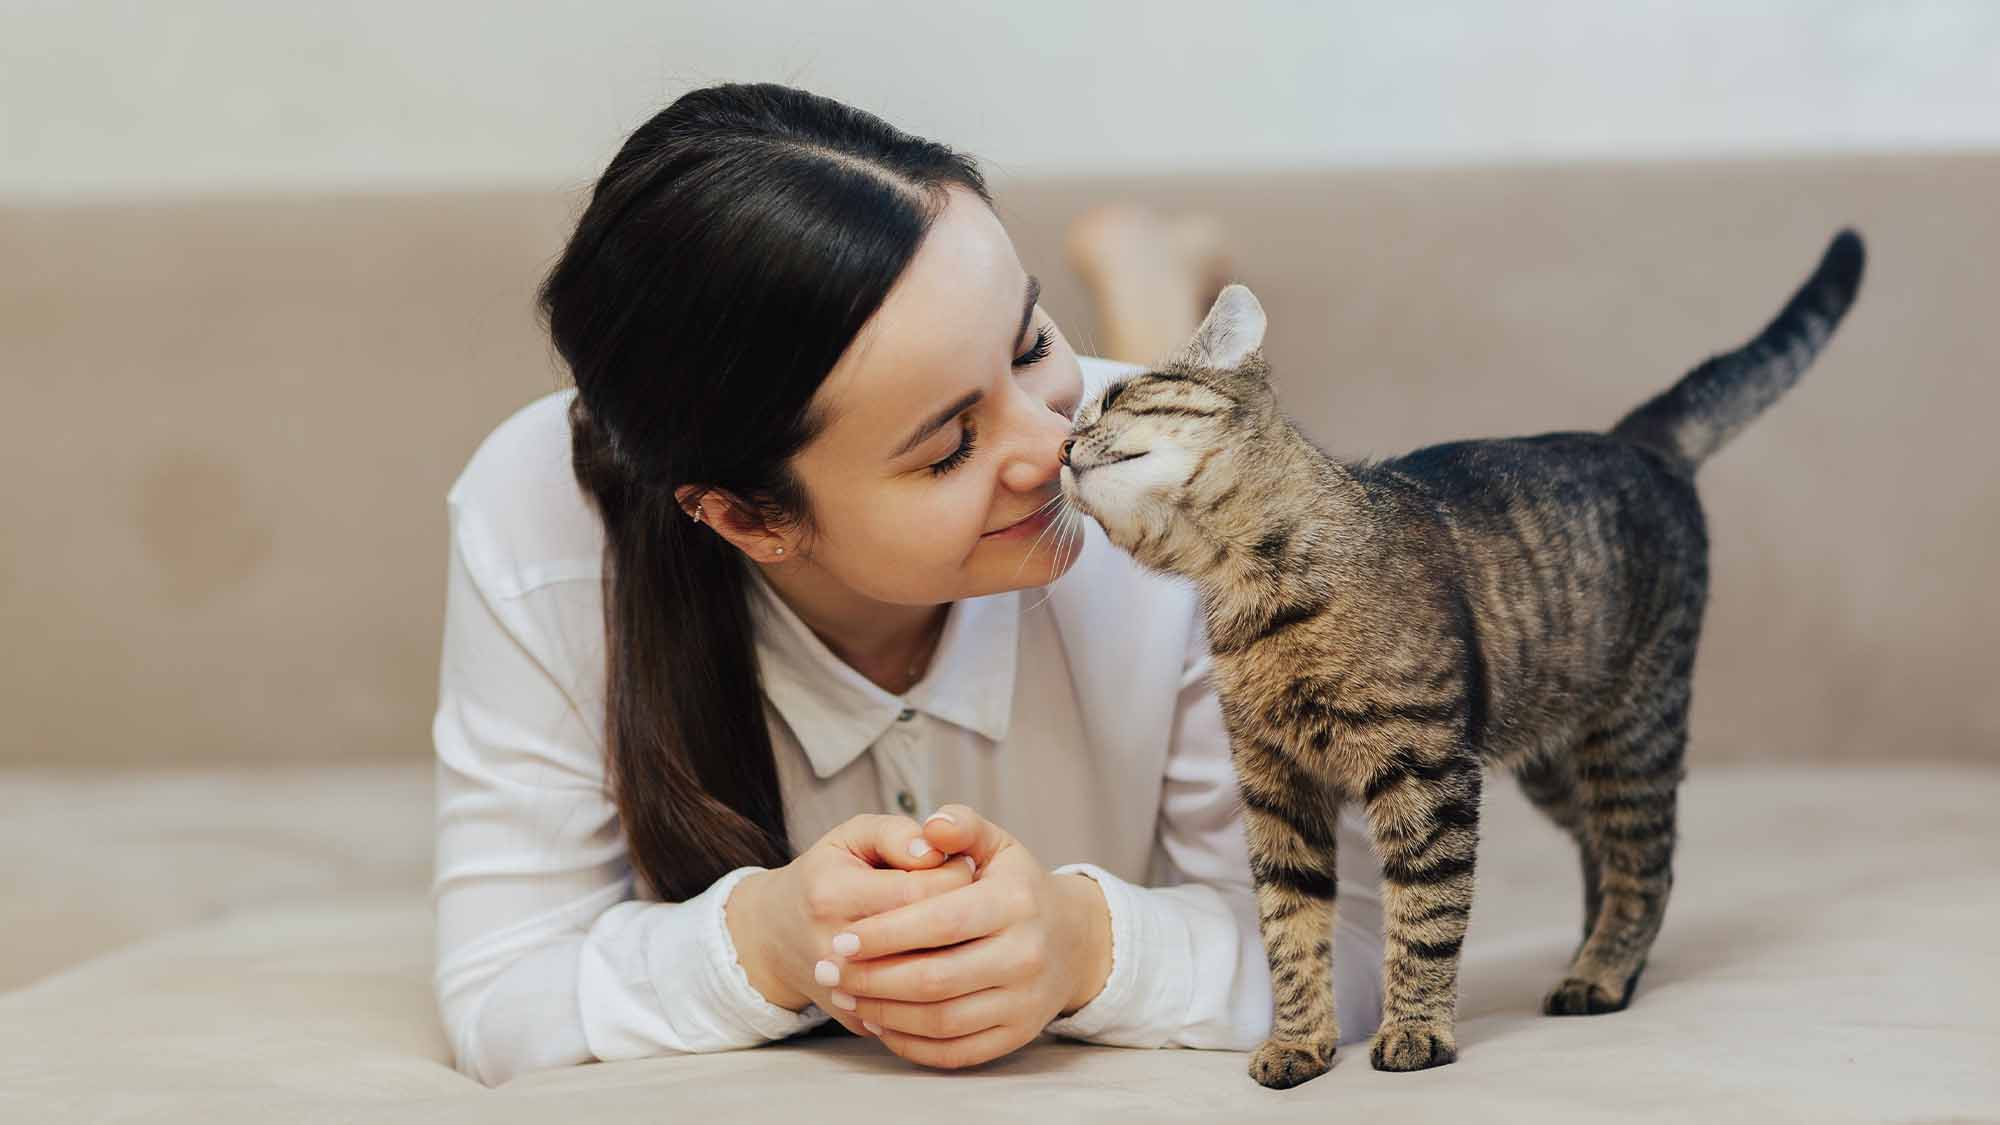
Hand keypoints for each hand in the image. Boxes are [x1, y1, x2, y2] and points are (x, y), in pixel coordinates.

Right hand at [725, 814, 976, 1038]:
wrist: (776, 937)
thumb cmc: (826, 876)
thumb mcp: (851, 837)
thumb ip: (895, 833)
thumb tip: (934, 850)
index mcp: (832, 896)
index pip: (919, 892)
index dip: (954, 875)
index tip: (962, 864)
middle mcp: (834, 950)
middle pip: (927, 941)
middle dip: (962, 916)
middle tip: (968, 896)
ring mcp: (844, 993)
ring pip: (928, 985)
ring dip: (957, 954)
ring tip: (956, 926)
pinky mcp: (859, 1022)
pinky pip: (917, 1013)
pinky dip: (940, 991)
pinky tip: (939, 959)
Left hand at [818, 804, 1113, 1069]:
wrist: (1074, 941)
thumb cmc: (1017, 888)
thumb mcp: (997, 846)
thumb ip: (962, 826)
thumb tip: (931, 826)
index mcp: (1016, 902)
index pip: (940, 922)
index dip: (885, 934)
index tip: (842, 939)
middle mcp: (1026, 955)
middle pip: (934, 979)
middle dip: (872, 979)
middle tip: (830, 970)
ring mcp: (1024, 1002)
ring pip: (940, 1021)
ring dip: (883, 1012)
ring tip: (846, 994)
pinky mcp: (1017, 1036)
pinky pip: (954, 1052)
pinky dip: (910, 1044)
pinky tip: (879, 1022)